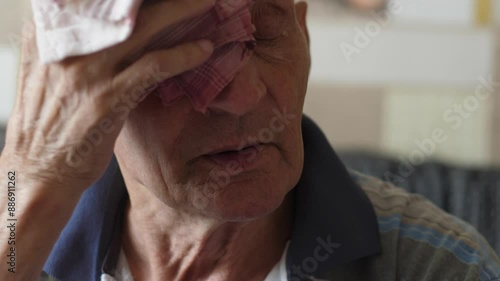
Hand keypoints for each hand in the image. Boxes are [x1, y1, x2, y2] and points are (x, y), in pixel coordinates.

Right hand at [1, 0, 214, 193]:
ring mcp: (88, 71)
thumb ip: (71, 45)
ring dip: (182, 11)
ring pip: (144, 27)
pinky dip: (183, 55)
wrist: (39, 171)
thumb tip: (101, 27)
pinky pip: (153, 66)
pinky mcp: (108, 98)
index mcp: (51, 33)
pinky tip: (204, 49)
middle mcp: (68, 45)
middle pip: (123, 4)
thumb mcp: (48, 73)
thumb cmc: (49, 124)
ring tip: (208, 3)